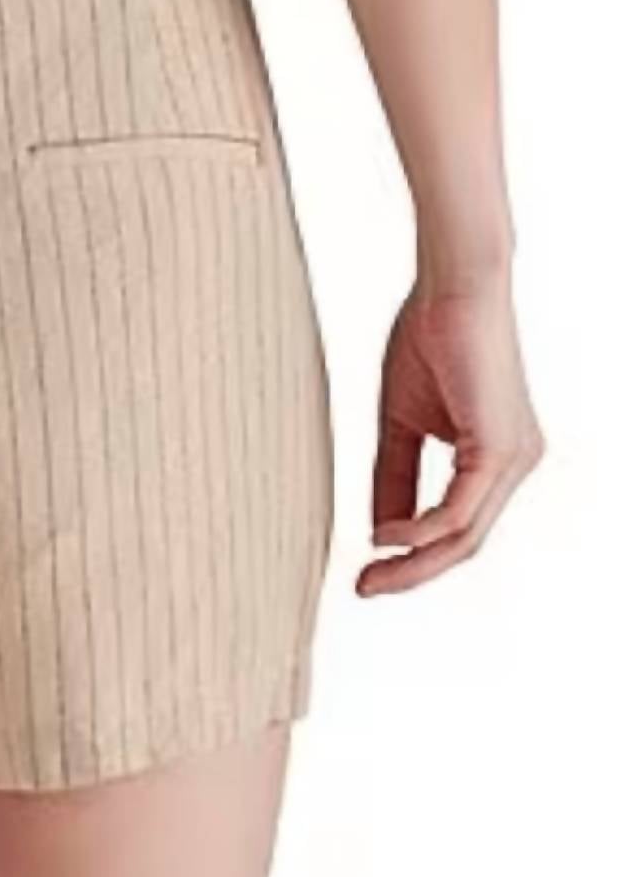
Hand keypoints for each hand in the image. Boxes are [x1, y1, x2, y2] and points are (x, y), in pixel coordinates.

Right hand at [360, 275, 543, 596]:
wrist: (451, 287)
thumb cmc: (428, 338)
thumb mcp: (399, 423)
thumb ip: (393, 476)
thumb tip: (379, 530)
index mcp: (493, 458)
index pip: (455, 527)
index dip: (409, 558)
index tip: (362, 572)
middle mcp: (514, 464)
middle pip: (464, 544)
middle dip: (411, 573)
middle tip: (363, 588)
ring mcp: (514, 458)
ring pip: (465, 536)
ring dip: (415, 563)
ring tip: (369, 573)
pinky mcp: (501, 448)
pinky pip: (460, 510)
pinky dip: (420, 531)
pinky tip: (384, 537)